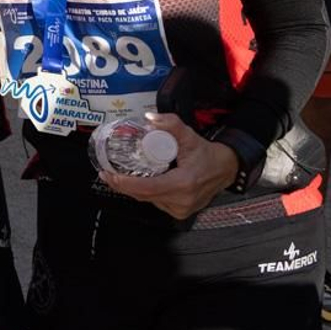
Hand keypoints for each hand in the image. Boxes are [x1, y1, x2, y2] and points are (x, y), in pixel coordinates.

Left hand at [99, 113, 236, 219]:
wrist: (224, 169)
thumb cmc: (206, 153)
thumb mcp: (189, 135)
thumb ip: (171, 123)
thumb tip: (149, 117)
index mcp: (184, 184)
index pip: (148, 188)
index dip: (126, 183)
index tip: (110, 174)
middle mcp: (182, 200)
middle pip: (143, 195)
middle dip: (122, 186)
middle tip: (105, 173)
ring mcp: (181, 209)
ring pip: (148, 200)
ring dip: (131, 190)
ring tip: (115, 178)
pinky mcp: (180, 212)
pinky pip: (155, 203)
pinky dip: (143, 194)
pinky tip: (132, 185)